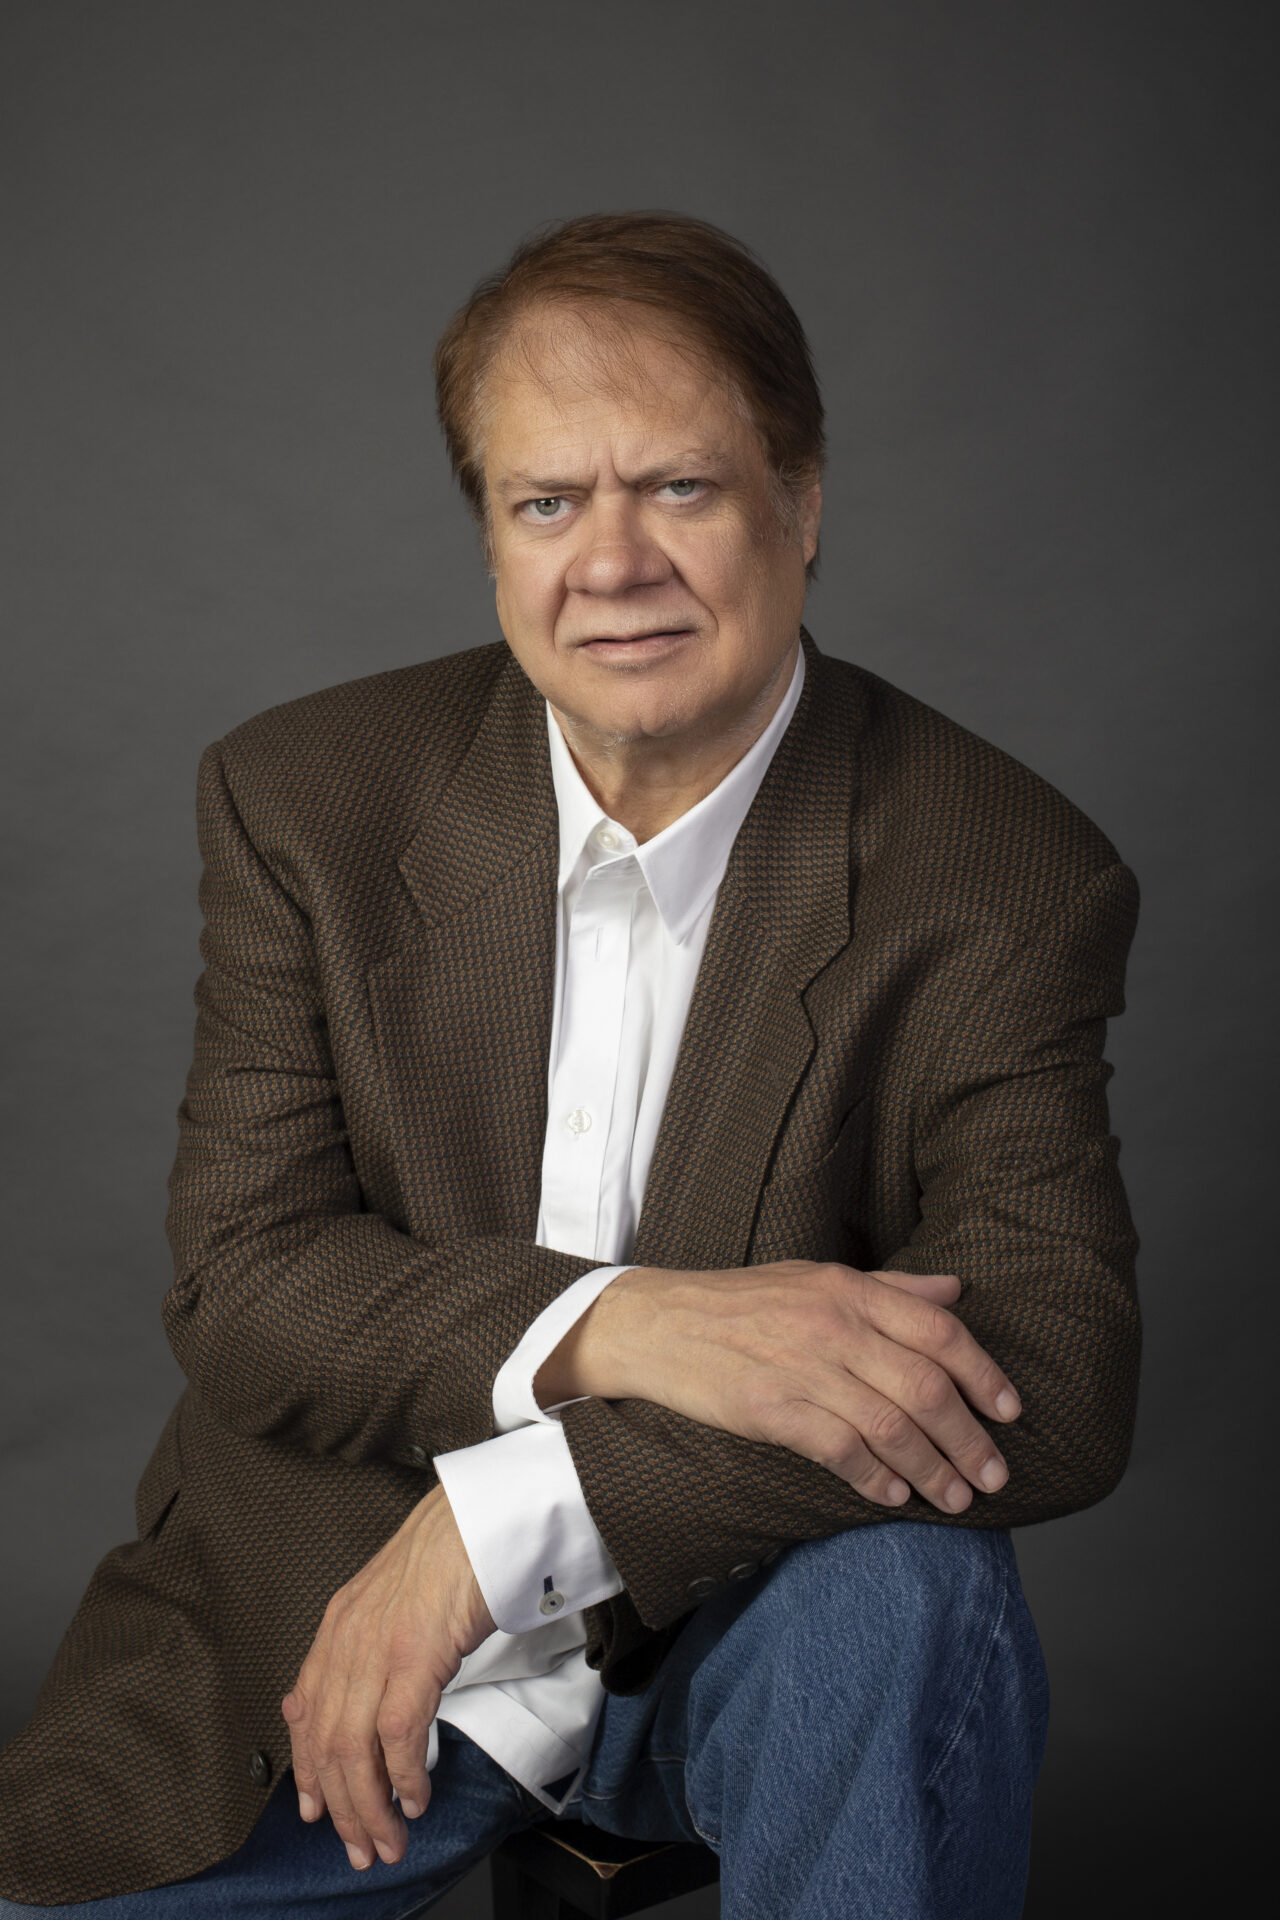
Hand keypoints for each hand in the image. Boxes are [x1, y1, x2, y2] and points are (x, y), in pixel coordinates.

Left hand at [281, 1484, 495, 1871]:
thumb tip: (350, 1692)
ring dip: (371, 1806)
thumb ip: (366, 1642)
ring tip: (388, 1838)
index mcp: (339, 1623)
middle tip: (361, 1846)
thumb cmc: (453, 1550)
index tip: (316, 1809)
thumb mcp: (392, 1596)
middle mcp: (347, 1637)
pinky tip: (415, 1797)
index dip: (308, 1770)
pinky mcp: (415, 1654)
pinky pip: (397, 1734)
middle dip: (342, 1806)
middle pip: (326, 1742)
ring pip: (355, 1749)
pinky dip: (404, 1776)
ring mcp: (378, 1646)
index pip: (306, 1712)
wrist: (483, 1513)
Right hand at [540, 1261, 1019, 1514]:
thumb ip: (890, 1289)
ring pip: (891, 1424)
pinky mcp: (771, 1409)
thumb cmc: (741, 1302)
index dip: (983, 1374)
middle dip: (969, 1437)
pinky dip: (874, 1477)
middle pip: (926, 1386)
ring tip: (955, 1498)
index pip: (939, 1331)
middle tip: (994, 1475)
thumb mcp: (816, 1277)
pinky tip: (893, 1496)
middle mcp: (834, 1325)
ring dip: (932, 1468)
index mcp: (849, 1289)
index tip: (1010, 1411)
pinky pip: (840, 1450)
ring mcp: (802, 1368)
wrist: (658, 1323)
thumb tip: (955, 1292)